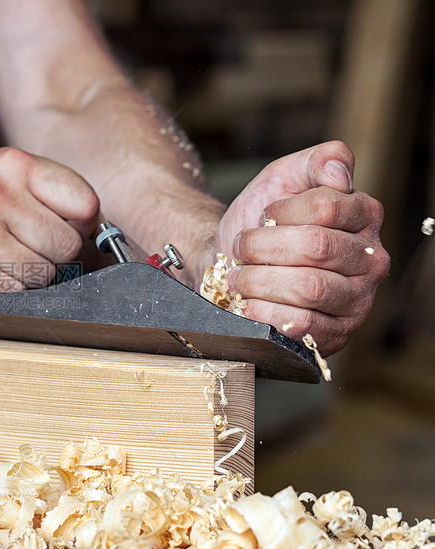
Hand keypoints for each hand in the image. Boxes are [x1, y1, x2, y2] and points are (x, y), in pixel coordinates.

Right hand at [0, 147, 99, 295]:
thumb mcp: (0, 172)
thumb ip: (48, 194)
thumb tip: (100, 236)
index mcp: (14, 165)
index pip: (85, 204)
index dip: (86, 228)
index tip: (73, 233)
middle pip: (67, 247)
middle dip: (58, 258)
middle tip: (35, 253)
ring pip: (43, 276)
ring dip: (33, 279)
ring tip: (7, 263)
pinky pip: (13, 294)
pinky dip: (9, 292)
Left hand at [212, 141, 389, 355]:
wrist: (231, 265)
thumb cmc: (262, 221)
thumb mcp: (284, 178)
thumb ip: (317, 160)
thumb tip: (340, 173)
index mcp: (364, 215)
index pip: (324, 207)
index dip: (280, 213)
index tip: (263, 218)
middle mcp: (371, 260)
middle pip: (314, 247)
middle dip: (263, 246)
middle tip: (242, 248)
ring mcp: (358, 300)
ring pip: (308, 287)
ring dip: (259, 280)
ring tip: (242, 277)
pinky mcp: (337, 334)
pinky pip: (302, 325)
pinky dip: (264, 313)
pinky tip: (248, 304)